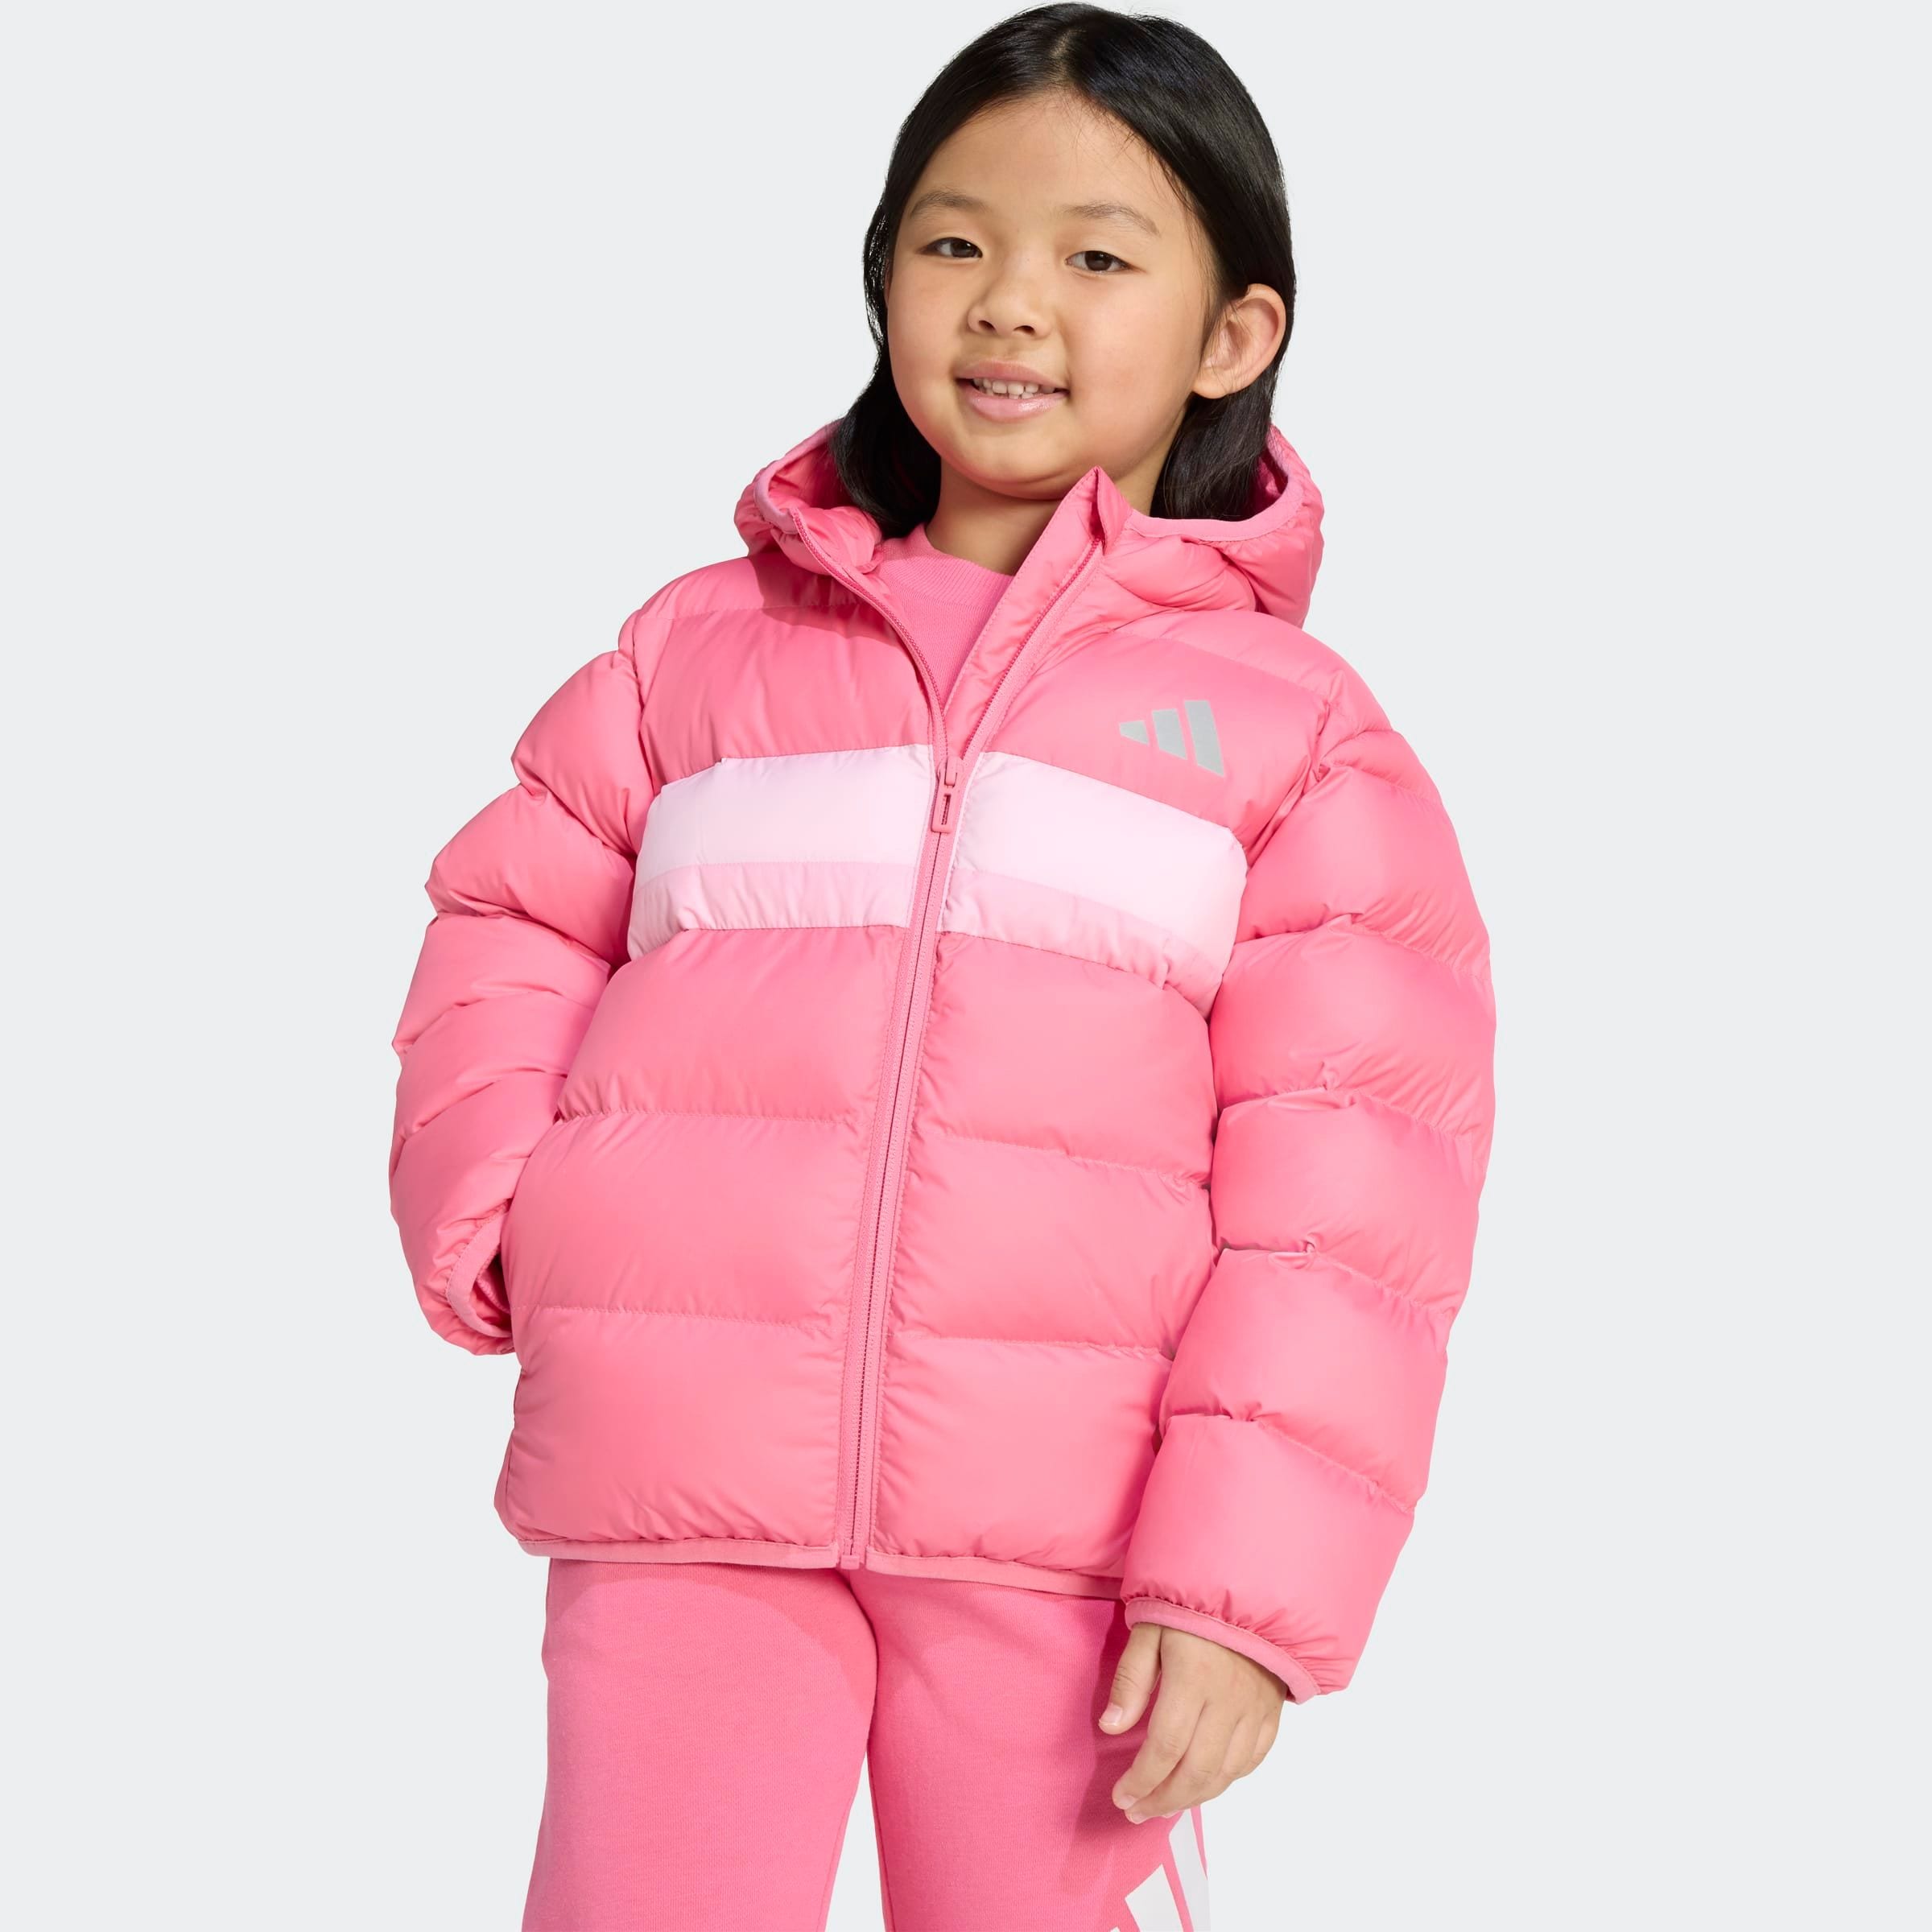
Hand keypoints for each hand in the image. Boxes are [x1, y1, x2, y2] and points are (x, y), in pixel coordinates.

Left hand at [1099, 1623, 1285, 1823]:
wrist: (1248, 1589)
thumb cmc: (1190, 1607)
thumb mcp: (1148, 1628)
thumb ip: (1131, 1680)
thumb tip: (1111, 1728)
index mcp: (1193, 1678)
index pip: (1165, 1747)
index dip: (1142, 1779)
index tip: (1121, 1795)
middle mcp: (1228, 1701)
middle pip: (1197, 1771)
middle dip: (1163, 1800)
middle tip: (1137, 1811)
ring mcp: (1254, 1709)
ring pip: (1226, 1774)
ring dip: (1192, 1799)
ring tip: (1164, 1805)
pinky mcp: (1272, 1712)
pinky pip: (1252, 1760)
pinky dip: (1226, 1780)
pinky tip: (1203, 1785)